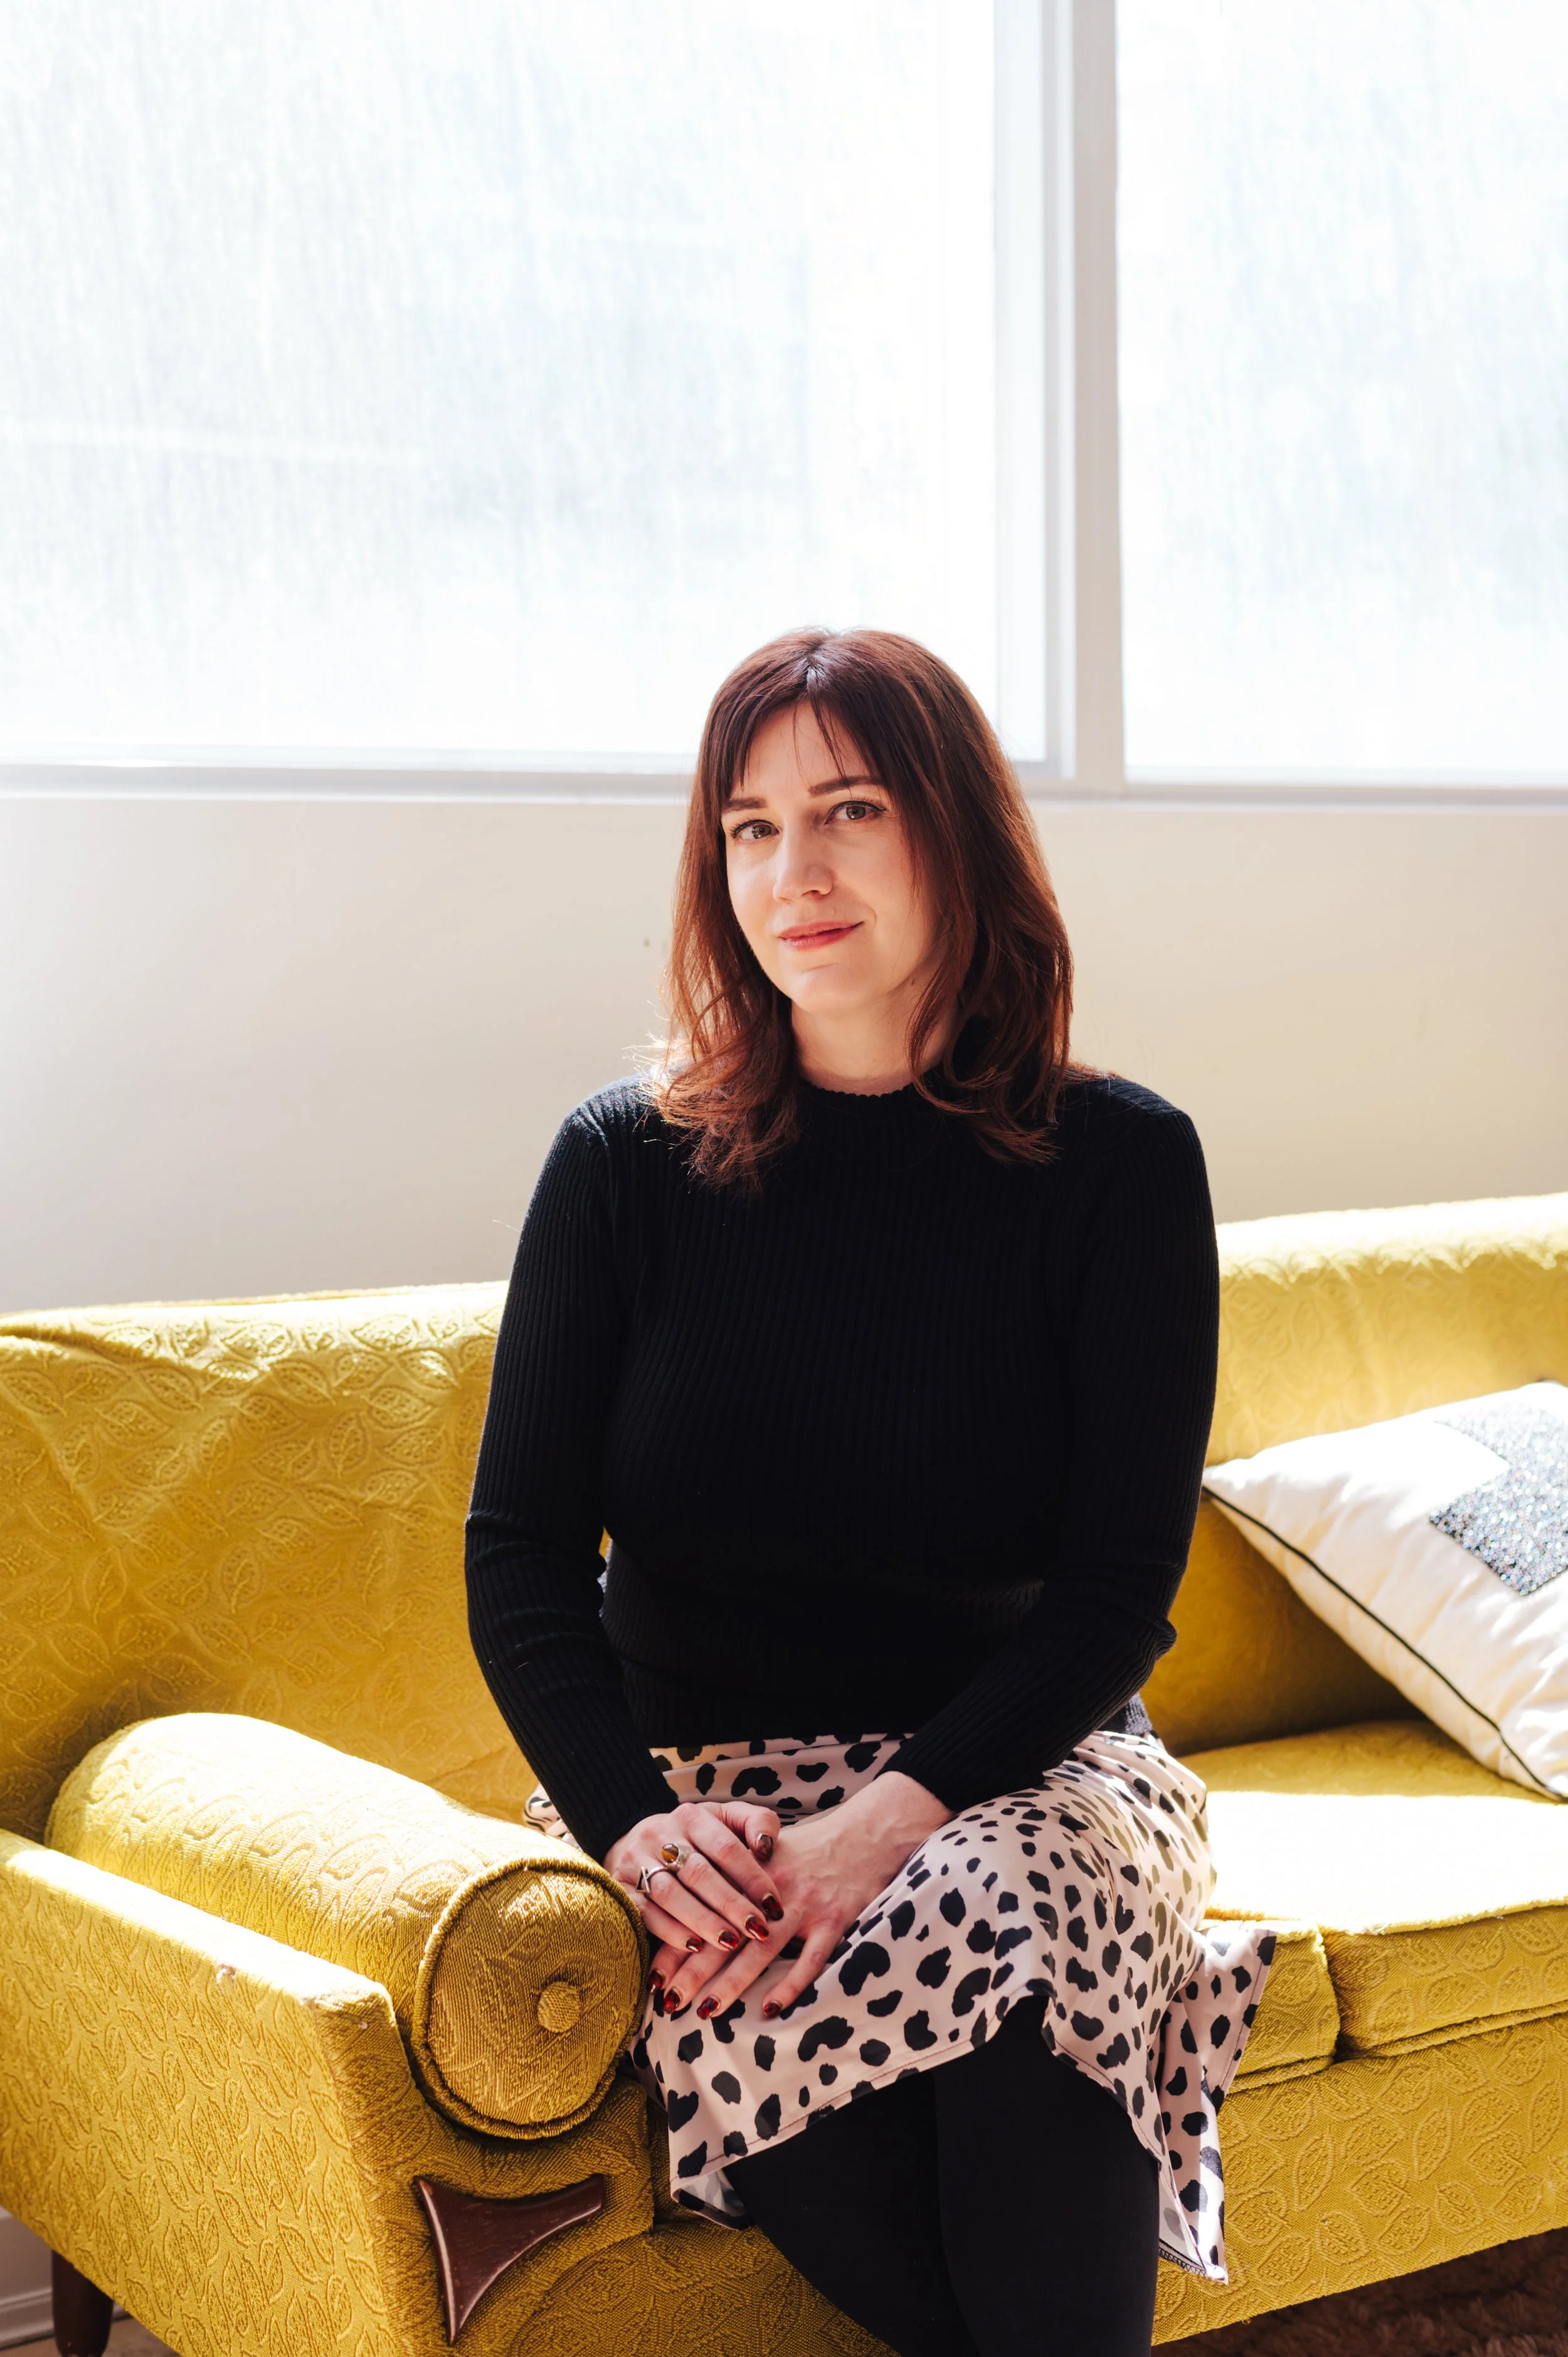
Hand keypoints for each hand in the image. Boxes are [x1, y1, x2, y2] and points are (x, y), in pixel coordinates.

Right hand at [604, 1799, 785, 1995]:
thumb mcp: (725, 1819)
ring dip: (702, 1921)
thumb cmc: (696, 1838)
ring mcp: (636, 1860)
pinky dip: (670, 1932)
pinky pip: (644, 1912)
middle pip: (699, 1873)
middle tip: (757, 1929)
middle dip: (731, 1904)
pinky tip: (694, 1947)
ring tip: (729, 1942)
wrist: (634, 1840)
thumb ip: (757, 1822)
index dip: (752, 1877)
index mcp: (692, 1817)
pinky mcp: (620, 1887)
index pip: (726, 1847)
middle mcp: (661, 1835)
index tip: (774, 1906)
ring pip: (670, 1894)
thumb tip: (768, 1847)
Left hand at [653, 1771, 949, 2021]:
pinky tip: (769, 2009)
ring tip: (704, 2012)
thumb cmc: (813, 1848)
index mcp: (748, 1872)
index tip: (651, 1972)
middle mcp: (771, 1890)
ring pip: (760, 1951)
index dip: (676, 1941)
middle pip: (724, 1934)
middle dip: (692, 1971)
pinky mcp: (835, 1919)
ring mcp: (804, 1905)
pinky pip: (810, 1959)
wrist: (868, 1833)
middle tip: (665, 2001)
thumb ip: (734, 1875)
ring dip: (730, 1984)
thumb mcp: (768, 1852)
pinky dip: (790, 1985)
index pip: (702, 1911)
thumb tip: (694, 1909)